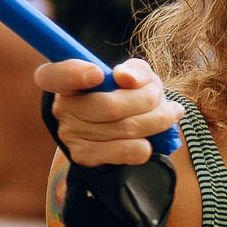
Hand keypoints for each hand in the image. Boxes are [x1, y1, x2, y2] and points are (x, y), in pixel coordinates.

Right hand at [36, 56, 181, 166]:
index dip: (74, 73)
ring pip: (123, 128)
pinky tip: (154, 138)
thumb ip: (134, 70)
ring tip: (171, 113)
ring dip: (156, 120)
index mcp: (63, 80)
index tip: (98, 74)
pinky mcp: (84, 156)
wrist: (116, 131)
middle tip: (160, 95)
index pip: (55, 75)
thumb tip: (127, 78)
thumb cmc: (121, 93)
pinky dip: (145, 145)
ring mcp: (71, 135)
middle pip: (109, 105)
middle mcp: (62, 108)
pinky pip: (124, 151)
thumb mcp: (130, 75)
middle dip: (146, 99)